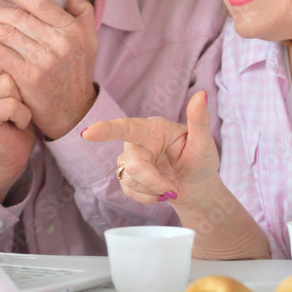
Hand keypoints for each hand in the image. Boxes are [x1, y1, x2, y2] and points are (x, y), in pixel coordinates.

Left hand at [0, 0, 97, 138]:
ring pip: (6, 34)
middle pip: (18, 17)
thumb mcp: (89, 39)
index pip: (39, 2)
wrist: (73, 111)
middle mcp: (60, 43)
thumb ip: (81, 11)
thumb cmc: (76, 70)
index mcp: (72, 29)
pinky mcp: (29, 77)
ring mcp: (44, 61)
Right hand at [0, 57, 36, 202]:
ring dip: (23, 101)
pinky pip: (11, 103)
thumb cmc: (19, 118)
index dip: (20, 70)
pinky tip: (18, 124)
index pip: (1, 50)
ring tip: (17, 114)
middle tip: (19, 105)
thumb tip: (21, 36)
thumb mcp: (17, 86)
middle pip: (5, 64)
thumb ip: (12, 64)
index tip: (20, 92)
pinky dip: (23, 115)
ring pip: (8, 82)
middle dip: (21, 85)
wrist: (11, 155)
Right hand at [81, 91, 218, 204]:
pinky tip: (160, 193)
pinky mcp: (127, 178)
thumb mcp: (204, 141)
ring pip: (129, 179)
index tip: (87, 133)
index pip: (126, 127)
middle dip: (152, 180)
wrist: (197, 186)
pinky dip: (148, 197)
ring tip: (172, 188)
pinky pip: (129, 190)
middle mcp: (137, 142)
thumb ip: (199, 118)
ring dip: (153, 189)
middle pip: (132, 163)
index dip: (106, 130)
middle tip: (173, 190)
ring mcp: (130, 160)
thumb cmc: (201, 160)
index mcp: (152, 128)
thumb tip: (201, 94)